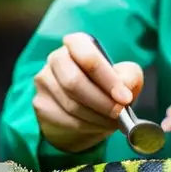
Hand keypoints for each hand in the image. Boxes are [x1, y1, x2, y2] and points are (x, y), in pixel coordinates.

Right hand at [33, 32, 143, 153]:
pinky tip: (98, 126)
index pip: (87, 55)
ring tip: (113, 122)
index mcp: (77, 44)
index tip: (124, 97)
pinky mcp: (41, 103)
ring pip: (70, 104)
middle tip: (119, 113)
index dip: (107, 77)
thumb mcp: (125, 77)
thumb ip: (129, 77)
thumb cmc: (106, 87)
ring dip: (97, 117)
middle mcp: (56, 58)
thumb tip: (125, 89)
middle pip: (74, 82)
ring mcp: (45, 81)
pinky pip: (65, 120)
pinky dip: (86, 127)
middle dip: (102, 102)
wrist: (85, 112)